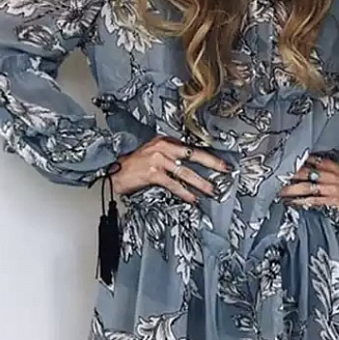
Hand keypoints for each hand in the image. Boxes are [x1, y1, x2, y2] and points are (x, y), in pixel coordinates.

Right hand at [111, 136, 229, 203]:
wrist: (114, 172)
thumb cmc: (133, 165)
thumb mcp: (152, 153)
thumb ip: (170, 154)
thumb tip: (188, 163)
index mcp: (164, 141)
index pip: (190, 147)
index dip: (207, 155)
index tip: (220, 161)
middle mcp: (162, 147)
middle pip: (192, 154)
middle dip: (211, 163)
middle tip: (225, 169)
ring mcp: (158, 160)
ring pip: (185, 172)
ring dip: (200, 182)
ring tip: (211, 190)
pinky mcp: (153, 173)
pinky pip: (173, 184)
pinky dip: (184, 192)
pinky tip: (192, 198)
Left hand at [277, 154, 338, 223]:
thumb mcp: (338, 174)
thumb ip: (322, 170)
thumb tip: (305, 170)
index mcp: (328, 166)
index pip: (305, 160)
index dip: (289, 162)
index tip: (273, 165)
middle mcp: (327, 175)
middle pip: (301, 172)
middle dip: (285, 176)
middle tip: (269, 179)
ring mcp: (330, 188)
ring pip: (305, 186)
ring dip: (289, 189)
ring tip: (276, 192)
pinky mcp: (334, 201)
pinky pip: (315, 201)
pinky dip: (302, 202)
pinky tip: (292, 204)